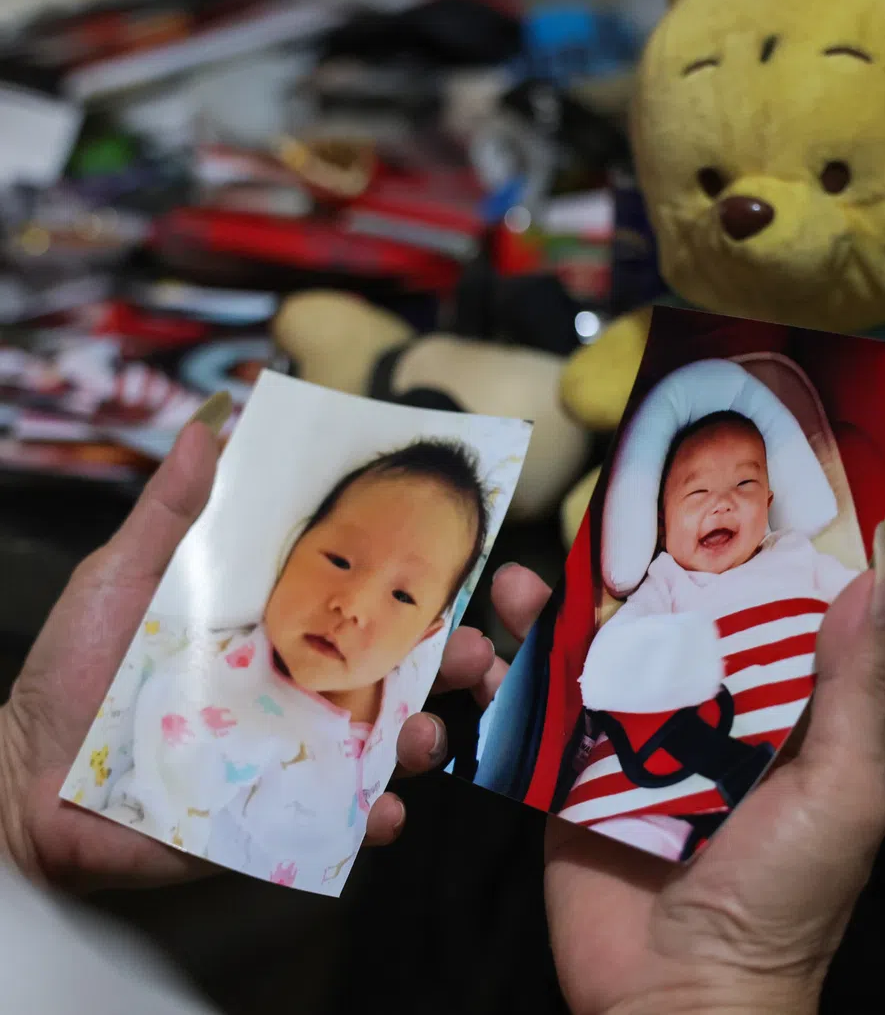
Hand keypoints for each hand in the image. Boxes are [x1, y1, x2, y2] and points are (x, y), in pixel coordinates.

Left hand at [0, 410, 494, 889]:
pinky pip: (340, 821)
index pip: (374, 601)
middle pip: (403, 672)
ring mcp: (297, 753)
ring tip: (425, 736)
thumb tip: (213, 422)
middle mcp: (306, 687)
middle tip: (480, 655)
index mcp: (286, 624)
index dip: (429, 588)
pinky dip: (371, 820)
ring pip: (389, 745)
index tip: (474, 569)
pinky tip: (377, 813)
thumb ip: (174, 508)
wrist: (25, 780)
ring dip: (427, 739)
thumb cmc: (77, 671)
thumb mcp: (127, 574)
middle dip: (459, 663)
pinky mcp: (276, 814)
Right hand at [488, 535, 884, 1014]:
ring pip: (589, 644)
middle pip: (662, 607)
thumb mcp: (842, 791)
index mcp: (771, 700)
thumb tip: (872, 575)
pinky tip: (486, 649)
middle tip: (598, 508)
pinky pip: (536, 705)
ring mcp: (629, 732)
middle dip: (629, 556)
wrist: (678, 999)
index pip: (760, 598)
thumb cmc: (783, 901)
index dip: (743, 536)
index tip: (723, 466)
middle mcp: (699, 704)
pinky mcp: (571, 768)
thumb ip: (851, 688)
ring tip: (519, 585)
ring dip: (550, 607)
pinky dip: (507, 671)